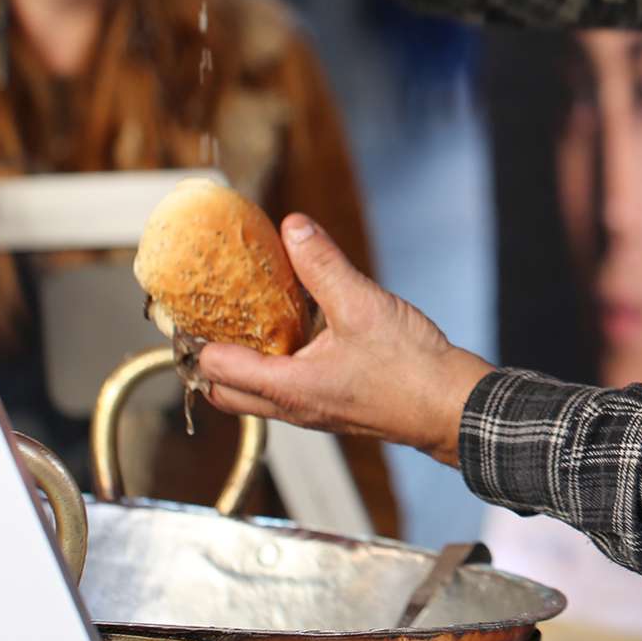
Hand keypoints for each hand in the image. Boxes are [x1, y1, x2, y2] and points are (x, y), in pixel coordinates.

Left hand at [197, 214, 492, 467]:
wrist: (452, 407)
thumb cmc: (411, 370)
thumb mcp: (361, 305)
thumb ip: (322, 265)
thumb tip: (293, 229)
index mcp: (288, 388)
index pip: (215, 369)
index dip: (196, 338)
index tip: (189, 308)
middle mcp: (294, 407)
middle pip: (226, 393)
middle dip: (209, 358)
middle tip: (209, 318)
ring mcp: (313, 411)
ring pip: (256, 394)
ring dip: (243, 363)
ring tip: (248, 319)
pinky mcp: (334, 407)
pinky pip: (287, 390)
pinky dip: (276, 365)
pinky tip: (299, 331)